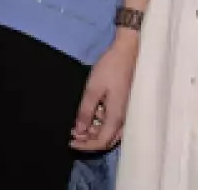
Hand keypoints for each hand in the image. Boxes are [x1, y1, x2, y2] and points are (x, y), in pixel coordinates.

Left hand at [70, 29, 138, 151]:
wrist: (127, 52)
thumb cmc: (110, 68)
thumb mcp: (93, 89)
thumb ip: (86, 112)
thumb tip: (79, 131)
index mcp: (116, 117)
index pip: (101, 142)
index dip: (85, 146)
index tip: (70, 142)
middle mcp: (123, 120)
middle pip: (107, 141)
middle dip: (89, 141)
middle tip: (72, 134)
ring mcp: (125, 113)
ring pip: (110, 133)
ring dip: (94, 133)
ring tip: (78, 125)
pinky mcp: (124, 106)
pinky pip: (112, 124)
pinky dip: (100, 124)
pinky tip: (90, 116)